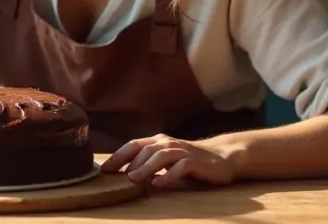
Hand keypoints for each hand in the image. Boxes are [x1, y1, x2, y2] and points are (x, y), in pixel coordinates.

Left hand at [100, 134, 239, 188]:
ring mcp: (182, 151)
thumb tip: (125, 175)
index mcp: (159, 142)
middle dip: (128, 162)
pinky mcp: (195, 162)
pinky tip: (159, 185)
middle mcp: (168, 143)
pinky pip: (180, 167)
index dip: (118, 156)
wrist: (222, 157)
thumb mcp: (167, 160)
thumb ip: (149, 164)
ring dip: (146, 167)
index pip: (134, 145)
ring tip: (134, 179)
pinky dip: (168, 176)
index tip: (105, 170)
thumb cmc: (190, 160)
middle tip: (116, 176)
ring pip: (161, 156)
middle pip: (145, 149)